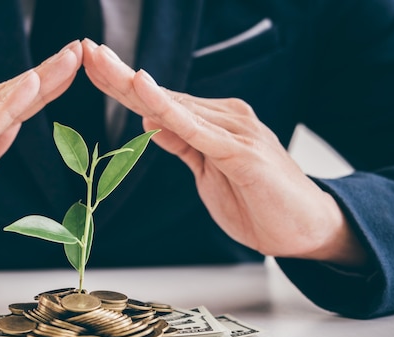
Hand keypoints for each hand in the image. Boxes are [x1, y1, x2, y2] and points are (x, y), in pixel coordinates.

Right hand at [0, 41, 83, 295]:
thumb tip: (11, 124)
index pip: (2, 106)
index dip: (39, 86)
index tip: (70, 67)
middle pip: (0, 100)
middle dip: (43, 76)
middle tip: (76, 51)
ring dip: (30, 86)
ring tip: (63, 63)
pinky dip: (1, 115)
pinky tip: (26, 93)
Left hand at [82, 39, 367, 266]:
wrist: (308, 229)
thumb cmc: (260, 203)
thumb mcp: (208, 173)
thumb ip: (182, 145)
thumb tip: (149, 124)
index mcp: (211, 124)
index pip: (158, 102)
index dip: (122, 85)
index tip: (92, 68)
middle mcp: (223, 118)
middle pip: (160, 95)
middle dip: (118, 74)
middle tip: (86, 50)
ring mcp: (234, 131)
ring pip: (172, 105)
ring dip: (132, 83)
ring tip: (99, 60)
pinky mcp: (241, 152)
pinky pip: (196, 130)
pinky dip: (168, 109)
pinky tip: (144, 90)